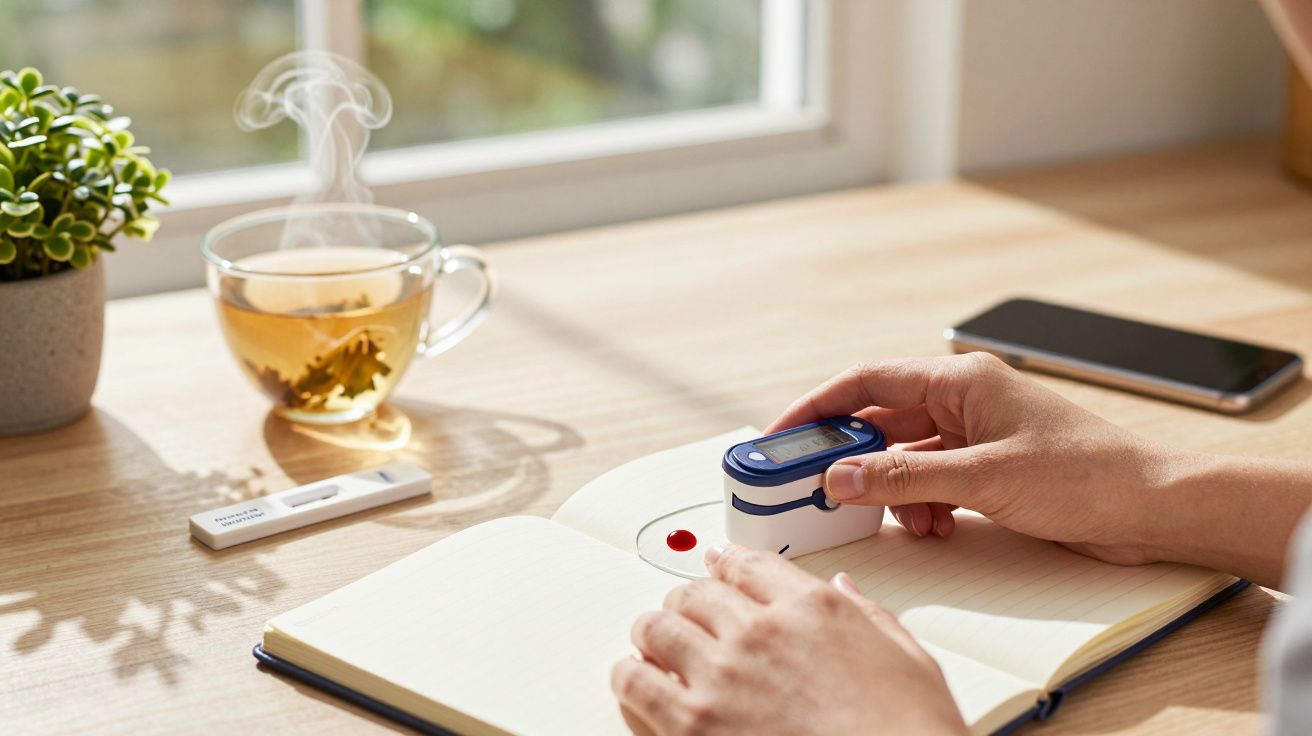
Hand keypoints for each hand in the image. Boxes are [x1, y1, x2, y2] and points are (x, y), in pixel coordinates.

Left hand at [611, 545, 966, 735]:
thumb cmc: (909, 734)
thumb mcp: (908, 660)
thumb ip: (868, 616)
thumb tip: (846, 589)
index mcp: (813, 608)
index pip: (747, 564)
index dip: (724, 563)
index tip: (714, 567)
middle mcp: (760, 631)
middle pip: (695, 592)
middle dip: (689, 603)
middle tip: (686, 616)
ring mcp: (722, 677)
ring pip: (656, 627)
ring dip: (654, 635)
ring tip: (653, 647)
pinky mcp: (693, 725)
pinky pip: (635, 682)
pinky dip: (630, 677)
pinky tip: (636, 681)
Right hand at [767, 353, 1179, 565]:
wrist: (1153, 507)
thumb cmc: (1087, 475)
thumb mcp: (982, 478)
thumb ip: (903, 477)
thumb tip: (840, 476)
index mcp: (960, 380)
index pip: (866, 381)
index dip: (817, 406)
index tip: (782, 434)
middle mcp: (963, 400)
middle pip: (881, 422)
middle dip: (854, 458)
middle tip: (822, 487)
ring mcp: (976, 434)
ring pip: (905, 458)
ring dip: (895, 492)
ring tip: (909, 520)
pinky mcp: (988, 467)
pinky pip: (932, 480)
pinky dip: (923, 505)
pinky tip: (938, 526)